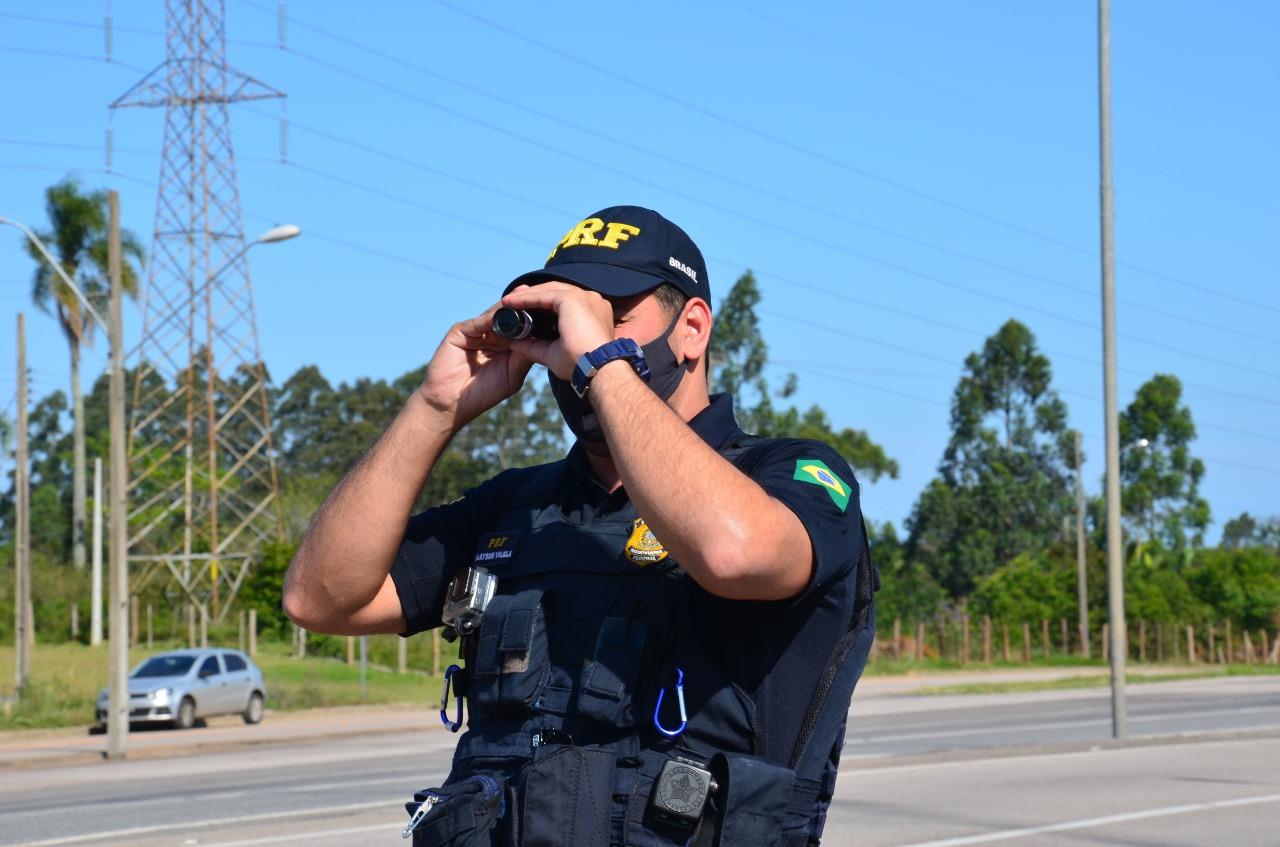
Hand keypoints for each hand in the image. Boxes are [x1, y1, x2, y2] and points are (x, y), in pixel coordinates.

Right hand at [418, 302, 536, 428]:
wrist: (452, 404)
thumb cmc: (482, 393)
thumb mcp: (512, 375)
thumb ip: (525, 356)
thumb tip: (544, 338)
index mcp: (504, 344)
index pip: (523, 327)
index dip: (537, 320)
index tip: (556, 312)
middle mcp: (490, 334)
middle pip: (511, 317)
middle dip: (526, 308)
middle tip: (544, 296)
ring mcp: (475, 331)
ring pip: (496, 315)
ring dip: (511, 309)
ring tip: (527, 299)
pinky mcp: (460, 331)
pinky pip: (478, 322)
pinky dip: (491, 319)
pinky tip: (504, 316)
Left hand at [500, 282, 614, 379]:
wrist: (596, 369)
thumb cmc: (581, 365)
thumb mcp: (554, 353)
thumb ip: (536, 346)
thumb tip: (515, 344)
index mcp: (592, 311)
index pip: (563, 301)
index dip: (541, 303)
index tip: (524, 308)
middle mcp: (590, 300)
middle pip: (556, 291)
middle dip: (532, 295)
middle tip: (513, 300)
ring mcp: (584, 297)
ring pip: (548, 290)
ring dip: (527, 295)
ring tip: (508, 301)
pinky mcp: (573, 299)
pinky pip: (544, 295)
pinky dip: (527, 298)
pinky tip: (512, 302)